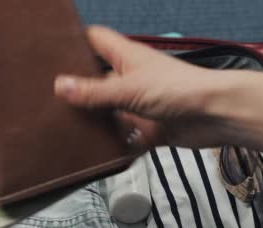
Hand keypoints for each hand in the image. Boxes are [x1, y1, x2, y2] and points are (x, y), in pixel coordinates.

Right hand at [54, 26, 232, 148]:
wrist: (215, 116)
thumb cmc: (175, 90)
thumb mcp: (128, 89)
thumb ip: (94, 92)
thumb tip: (59, 87)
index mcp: (125, 58)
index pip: (95, 40)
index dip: (74, 43)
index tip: (50, 54)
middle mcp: (130, 78)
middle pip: (97, 79)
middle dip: (78, 90)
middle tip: (47, 101)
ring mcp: (140, 104)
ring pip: (110, 112)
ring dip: (94, 121)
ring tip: (62, 129)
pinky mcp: (149, 129)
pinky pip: (126, 138)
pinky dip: (116, 145)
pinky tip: (95, 152)